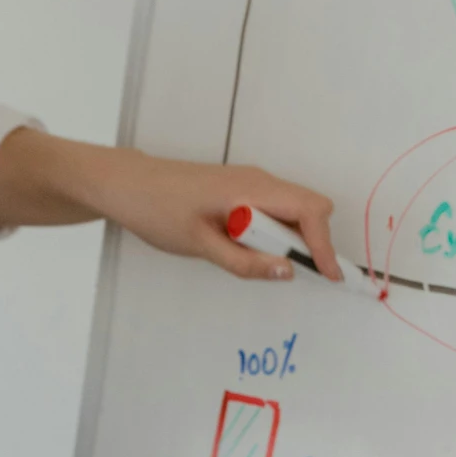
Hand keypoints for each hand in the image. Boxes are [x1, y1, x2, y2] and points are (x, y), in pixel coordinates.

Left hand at [94, 153, 341, 283]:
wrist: (125, 185)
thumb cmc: (157, 210)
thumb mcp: (200, 245)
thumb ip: (245, 262)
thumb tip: (288, 272)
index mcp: (251, 187)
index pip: (309, 210)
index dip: (324, 244)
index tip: (330, 276)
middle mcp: (257, 180)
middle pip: (309, 207)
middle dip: (312, 241)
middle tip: (292, 271)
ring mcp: (249, 183)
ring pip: (292, 210)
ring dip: (289, 239)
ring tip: (259, 261)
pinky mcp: (239, 190)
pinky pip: (272, 210)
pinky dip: (273, 232)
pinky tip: (247, 249)